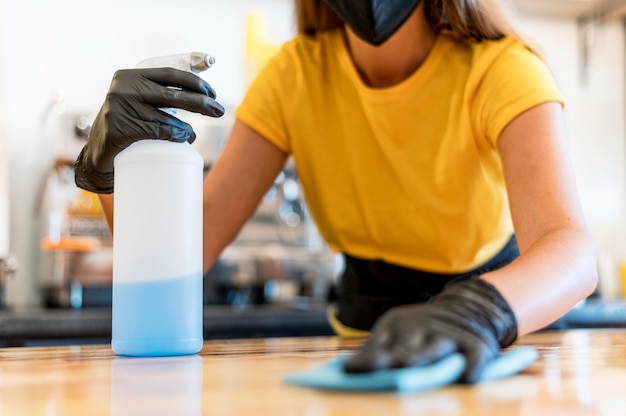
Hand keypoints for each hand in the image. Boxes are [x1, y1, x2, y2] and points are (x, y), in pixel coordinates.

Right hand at [74, 68, 224, 193]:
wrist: (97, 153)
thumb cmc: (126, 124)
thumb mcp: (138, 100)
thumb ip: (161, 91)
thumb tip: (203, 79)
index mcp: (130, 75)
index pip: (170, 74)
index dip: (195, 82)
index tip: (213, 93)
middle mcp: (123, 88)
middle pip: (173, 95)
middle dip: (201, 103)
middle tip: (219, 111)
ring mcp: (118, 108)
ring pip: (167, 118)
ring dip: (187, 128)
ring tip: (192, 134)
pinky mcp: (117, 129)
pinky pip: (157, 132)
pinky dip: (176, 136)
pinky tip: (184, 139)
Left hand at [343, 276, 517, 382]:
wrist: (467, 305)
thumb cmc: (421, 328)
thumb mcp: (394, 330)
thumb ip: (372, 351)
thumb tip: (346, 371)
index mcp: (397, 324)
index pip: (377, 348)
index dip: (365, 362)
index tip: (349, 373)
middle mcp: (421, 328)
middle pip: (403, 353)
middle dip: (391, 363)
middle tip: (376, 374)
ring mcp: (448, 336)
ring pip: (433, 353)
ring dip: (421, 362)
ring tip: (407, 374)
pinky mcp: (476, 345)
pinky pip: (473, 361)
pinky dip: (469, 370)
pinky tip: (463, 378)